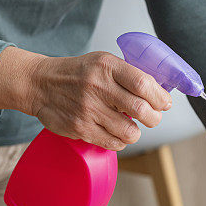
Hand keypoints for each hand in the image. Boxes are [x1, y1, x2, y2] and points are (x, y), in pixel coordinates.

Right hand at [0, 46, 171, 149]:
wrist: (41, 84)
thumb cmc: (79, 74)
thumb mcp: (104, 62)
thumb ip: (129, 75)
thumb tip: (160, 93)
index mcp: (108, 67)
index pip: (144, 84)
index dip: (160, 97)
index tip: (164, 103)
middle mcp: (98, 87)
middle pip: (142, 110)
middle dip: (154, 118)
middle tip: (153, 117)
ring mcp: (88, 110)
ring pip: (130, 131)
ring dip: (137, 132)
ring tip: (131, 125)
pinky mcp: (80, 128)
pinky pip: (113, 143)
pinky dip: (121, 141)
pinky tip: (116, 133)